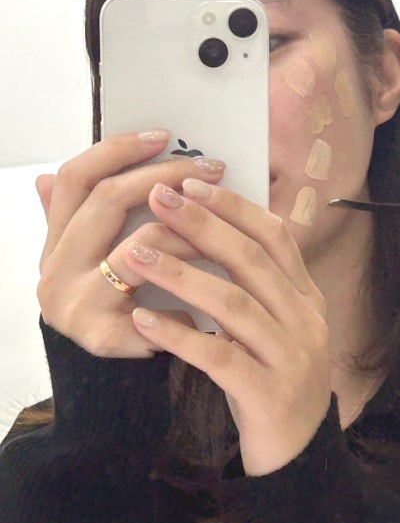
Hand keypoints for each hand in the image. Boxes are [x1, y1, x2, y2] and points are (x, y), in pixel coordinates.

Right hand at [36, 130, 225, 357]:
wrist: (111, 387)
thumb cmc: (120, 308)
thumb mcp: (102, 260)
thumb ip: (97, 217)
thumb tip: (69, 169)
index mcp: (55, 241)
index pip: (75, 178)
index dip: (116, 150)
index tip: (163, 135)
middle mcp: (54, 267)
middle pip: (108, 199)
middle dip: (167, 177)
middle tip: (213, 168)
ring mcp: (73, 301)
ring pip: (140, 244)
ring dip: (190, 230)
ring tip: (223, 228)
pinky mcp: (99, 334)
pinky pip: (156, 297)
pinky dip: (188, 288)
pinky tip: (216, 285)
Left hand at [127, 179, 330, 475]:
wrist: (299, 458)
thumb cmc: (271, 381)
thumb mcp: (271, 327)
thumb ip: (245, 284)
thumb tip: (204, 229)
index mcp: (305, 297)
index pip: (275, 236)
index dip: (233, 206)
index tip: (189, 182)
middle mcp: (305, 320)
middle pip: (253, 260)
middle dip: (203, 225)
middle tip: (158, 199)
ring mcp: (291, 358)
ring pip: (235, 304)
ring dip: (182, 275)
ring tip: (137, 254)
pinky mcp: (269, 395)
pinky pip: (220, 358)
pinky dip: (181, 336)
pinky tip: (144, 322)